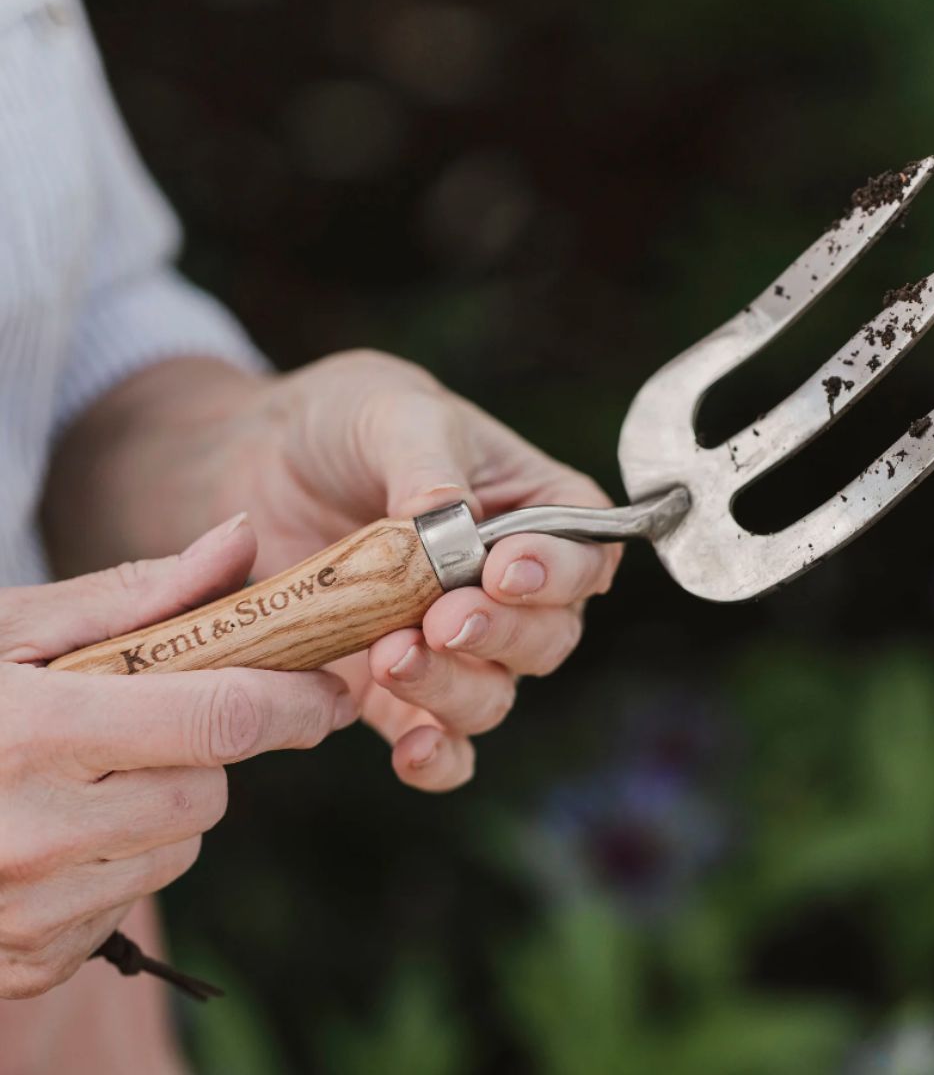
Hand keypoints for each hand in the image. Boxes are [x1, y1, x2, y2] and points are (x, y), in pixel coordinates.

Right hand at [0, 517, 351, 997]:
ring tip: (83, 776)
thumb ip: (136, 593)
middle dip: (205, 753)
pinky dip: (117, 865)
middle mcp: (26, 836)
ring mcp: (21, 914)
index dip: (294, 702)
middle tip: (148, 723)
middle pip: (208, 794)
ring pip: (175, 851)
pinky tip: (56, 834)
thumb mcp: (11, 627)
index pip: (218, 719)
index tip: (329, 692)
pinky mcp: (22, 963)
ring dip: (161, 810)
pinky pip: (128, 906)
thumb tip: (244, 542)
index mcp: (29, 731)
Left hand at [222, 351, 622, 791]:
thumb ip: (428, 465)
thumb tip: (447, 520)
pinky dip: (435, 757)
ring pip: (493, 694)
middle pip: (548, 637)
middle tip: (444, 618)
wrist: (261, 459)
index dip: (558, 572)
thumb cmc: (350, 421)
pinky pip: (439, 742)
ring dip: (454, 688)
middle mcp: (507, 588)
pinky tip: (410, 752)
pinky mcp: (396, 687)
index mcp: (531, 510)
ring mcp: (454, 642)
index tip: (502, 570)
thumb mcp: (394, 413)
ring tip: (393, 657)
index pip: (583, 553)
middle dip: (501, 636)